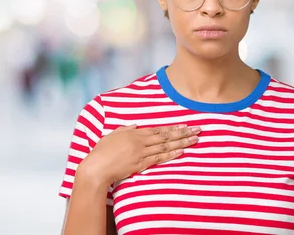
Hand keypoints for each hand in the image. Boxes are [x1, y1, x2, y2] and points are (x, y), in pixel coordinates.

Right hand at [79, 124, 200, 184]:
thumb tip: (134, 125)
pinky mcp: (141, 164)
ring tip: (195, 139)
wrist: (96, 168)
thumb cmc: (101, 152)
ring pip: (166, 146)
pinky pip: (159, 158)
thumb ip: (124, 129)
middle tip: (198, 130)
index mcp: (134, 133)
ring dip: (182, 142)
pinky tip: (182, 151)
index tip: (185, 125)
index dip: (172, 127)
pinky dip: (171, 154)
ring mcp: (141, 152)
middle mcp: (140, 141)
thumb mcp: (112, 136)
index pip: (158, 129)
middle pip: (166, 136)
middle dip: (183, 132)